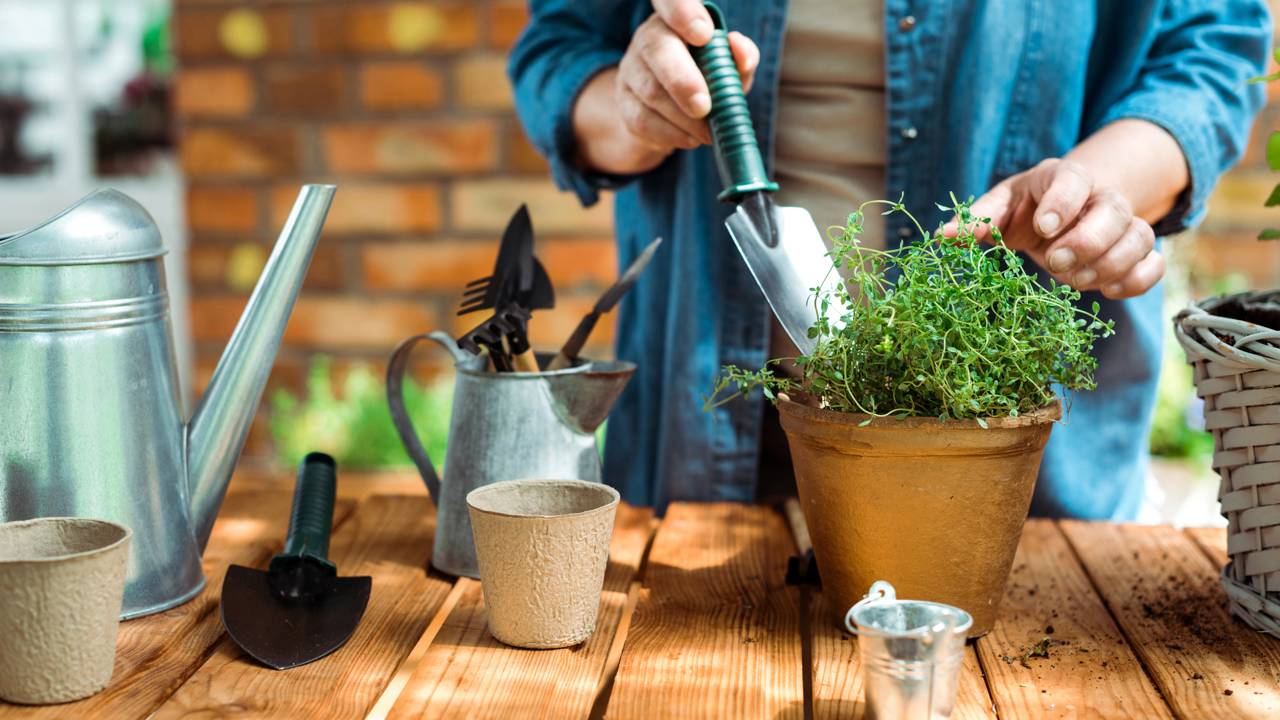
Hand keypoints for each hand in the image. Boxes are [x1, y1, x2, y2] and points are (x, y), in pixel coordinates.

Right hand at [615, 0, 757, 155]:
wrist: (668, 114)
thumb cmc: (705, 80)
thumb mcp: (727, 66)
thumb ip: (739, 56)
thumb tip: (742, 53)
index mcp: (675, 19)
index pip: (670, 1)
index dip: (683, 12)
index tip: (704, 34)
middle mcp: (648, 38)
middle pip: (657, 49)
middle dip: (683, 80)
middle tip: (704, 106)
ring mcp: (631, 71)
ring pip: (652, 92)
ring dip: (684, 118)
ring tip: (708, 132)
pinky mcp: (624, 104)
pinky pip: (643, 120)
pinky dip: (672, 134)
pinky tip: (691, 138)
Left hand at [962, 159, 1164, 299]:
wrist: (1064, 213)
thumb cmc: (1027, 208)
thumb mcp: (1001, 205)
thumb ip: (977, 219)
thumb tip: (943, 236)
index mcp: (1064, 178)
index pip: (1073, 180)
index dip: (1063, 203)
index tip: (1044, 228)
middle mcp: (1101, 198)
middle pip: (1114, 212)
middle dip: (1087, 242)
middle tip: (1056, 263)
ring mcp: (1124, 225)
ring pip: (1140, 238)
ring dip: (1110, 265)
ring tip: (1076, 281)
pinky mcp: (1136, 254)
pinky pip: (1153, 266)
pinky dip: (1135, 281)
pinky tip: (1106, 291)